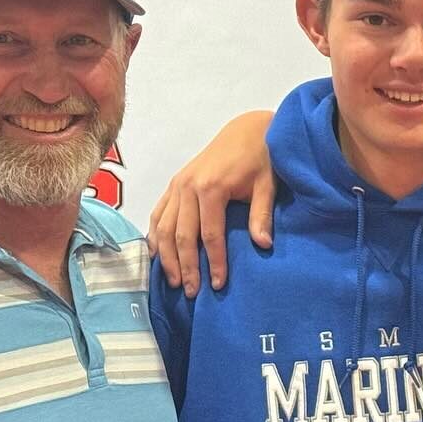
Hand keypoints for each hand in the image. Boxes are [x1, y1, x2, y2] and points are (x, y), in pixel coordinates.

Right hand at [148, 110, 276, 296]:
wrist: (248, 129)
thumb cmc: (261, 157)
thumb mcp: (267, 185)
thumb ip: (261, 215)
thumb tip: (263, 245)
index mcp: (211, 188)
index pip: (210, 235)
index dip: (214, 262)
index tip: (218, 284)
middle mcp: (187, 187)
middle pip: (182, 236)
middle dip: (186, 266)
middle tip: (192, 292)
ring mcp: (177, 185)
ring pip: (165, 228)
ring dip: (167, 257)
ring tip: (174, 281)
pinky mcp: (174, 183)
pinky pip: (158, 213)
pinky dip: (155, 236)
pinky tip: (157, 255)